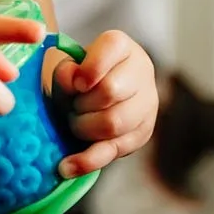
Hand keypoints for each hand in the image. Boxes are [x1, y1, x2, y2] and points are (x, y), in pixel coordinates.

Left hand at [46, 30, 157, 176]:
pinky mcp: (143, 133)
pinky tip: (66, 166)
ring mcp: (147, 104)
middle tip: (72, 107)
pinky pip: (113, 151)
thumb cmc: (80, 77)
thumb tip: (71, 80)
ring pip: (114, 124)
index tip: (77, 83)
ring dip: (84, 128)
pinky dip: (87, 160)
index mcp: (121, 46)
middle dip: (82, 104)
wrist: (98, 95)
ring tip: (75, 124)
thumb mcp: (69, 66)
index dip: (89, 69)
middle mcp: (141, 71)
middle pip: (110, 91)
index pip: (111, 50)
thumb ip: (66, 71)